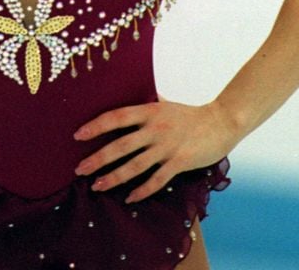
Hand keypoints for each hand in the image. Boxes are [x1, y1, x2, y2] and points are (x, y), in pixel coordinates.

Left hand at [73, 97, 238, 202]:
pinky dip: (142, 191)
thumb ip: (145, 106)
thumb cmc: (189, 114)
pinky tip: (129, 198)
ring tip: (96, 186)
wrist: (221, 122)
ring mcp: (167, 146)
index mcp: (149, 111)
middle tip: (79, 169)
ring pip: (134, 166)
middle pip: (120, 145)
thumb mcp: (164, 105)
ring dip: (114, 177)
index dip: (95, 126)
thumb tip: (125, 101)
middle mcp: (155, 128)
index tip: (78, 135)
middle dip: (97, 158)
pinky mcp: (179, 162)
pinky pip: (156, 180)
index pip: (116, 117)